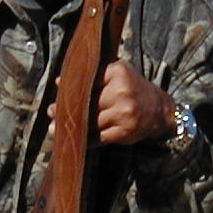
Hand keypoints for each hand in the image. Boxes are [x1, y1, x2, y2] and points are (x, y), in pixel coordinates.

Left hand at [49, 60, 174, 146]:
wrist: (161, 110)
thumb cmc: (132, 90)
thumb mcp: (117, 74)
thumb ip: (91, 76)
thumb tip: (58, 83)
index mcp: (117, 72)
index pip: (85, 82)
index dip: (69, 90)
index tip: (57, 95)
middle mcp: (122, 92)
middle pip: (86, 103)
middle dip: (66, 110)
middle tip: (51, 112)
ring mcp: (124, 113)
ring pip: (89, 122)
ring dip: (72, 126)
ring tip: (56, 128)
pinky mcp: (124, 132)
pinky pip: (97, 137)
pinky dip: (85, 139)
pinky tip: (76, 138)